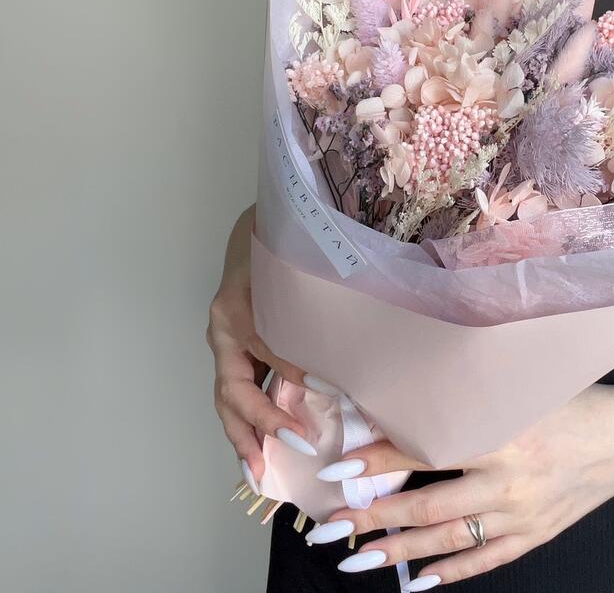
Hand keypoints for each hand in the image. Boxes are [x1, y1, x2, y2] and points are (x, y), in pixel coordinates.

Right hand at [207, 206, 312, 489]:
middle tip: (265, 472)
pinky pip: (245, 380)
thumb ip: (297, 335)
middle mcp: (225, 333)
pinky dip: (255, 409)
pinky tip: (268, 433)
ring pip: (232, 393)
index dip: (272, 412)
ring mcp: (231, 336)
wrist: (271, 215)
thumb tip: (314, 384)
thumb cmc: (281, 247)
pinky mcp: (244, 337)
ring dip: (245, 431)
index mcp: (231, 320)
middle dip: (247, 435)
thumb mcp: (288, 288)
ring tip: (258, 469)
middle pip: (229, 396)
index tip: (302, 434)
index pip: (249, 380)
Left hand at [306, 384, 613, 586]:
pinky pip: (485, 559)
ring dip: (400, 551)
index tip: (339, 469)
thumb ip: (474, 394)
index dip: (379, 460)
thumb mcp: (524, 387)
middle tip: (332, 527)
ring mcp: (521, 514)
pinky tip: (419, 582)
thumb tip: (418, 394)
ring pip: (449, 539)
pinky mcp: (535, 536)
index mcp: (502, 435)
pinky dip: (451, 573)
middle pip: (428, 505)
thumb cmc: (575, 401)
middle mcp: (508, 480)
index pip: (426, 450)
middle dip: (374, 517)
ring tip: (359, 558)